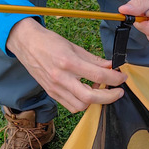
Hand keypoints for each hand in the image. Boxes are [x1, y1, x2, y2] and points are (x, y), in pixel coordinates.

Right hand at [6, 17, 126, 112]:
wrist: (26, 43)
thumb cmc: (49, 42)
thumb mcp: (74, 47)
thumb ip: (94, 59)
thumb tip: (111, 66)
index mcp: (68, 62)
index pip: (98, 76)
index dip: (115, 78)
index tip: (122, 77)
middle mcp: (61, 78)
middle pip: (90, 97)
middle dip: (110, 96)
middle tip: (118, 91)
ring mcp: (55, 88)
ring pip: (81, 106)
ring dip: (96, 102)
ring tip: (100, 90)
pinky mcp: (51, 93)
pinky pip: (70, 106)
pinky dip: (83, 104)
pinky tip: (87, 94)